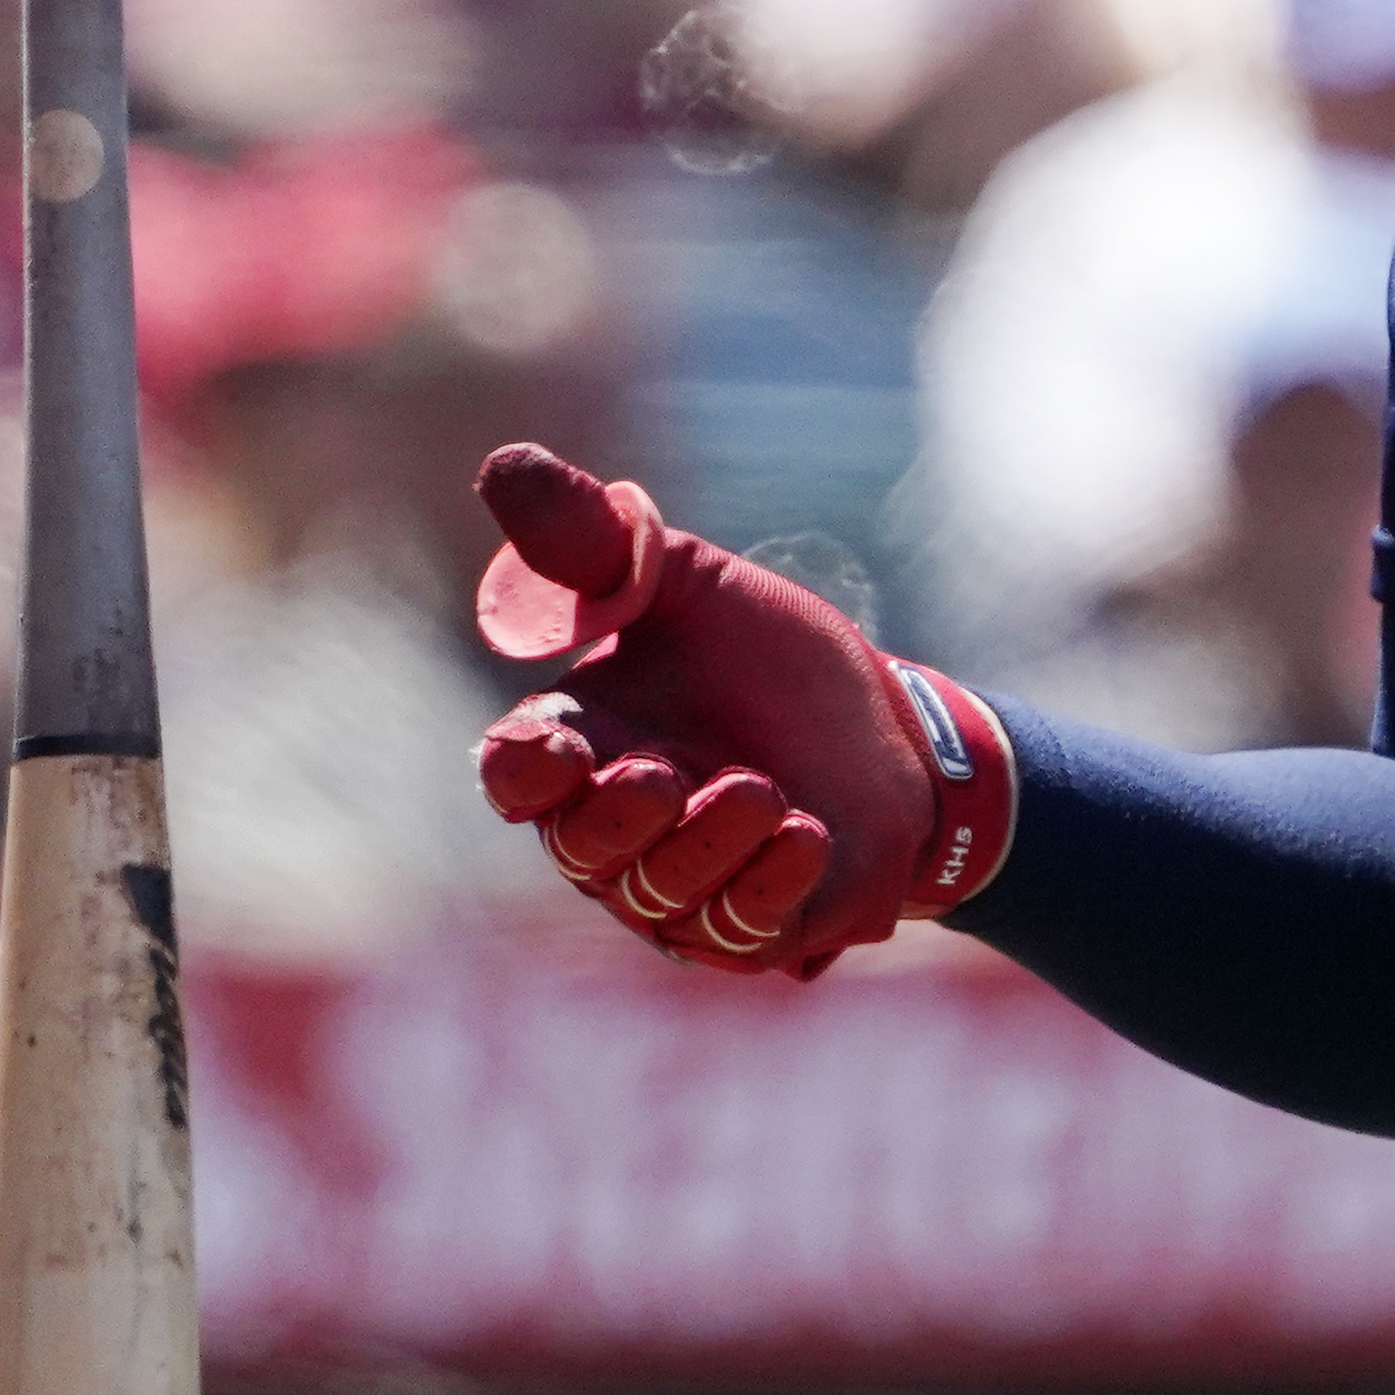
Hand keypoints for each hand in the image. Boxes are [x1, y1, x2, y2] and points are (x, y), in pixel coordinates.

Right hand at [467, 445, 1016, 975]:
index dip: (524, 769)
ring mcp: (679, 890)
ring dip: (709, 844)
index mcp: (580, 748)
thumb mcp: (689, 584)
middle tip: (669, 774)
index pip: (515, 775)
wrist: (890, 728)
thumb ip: (595, 541)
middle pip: (579, 847)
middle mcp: (614, 831)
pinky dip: (767, 883)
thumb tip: (504, 464)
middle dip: (619, 817)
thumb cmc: (769, 659)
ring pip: (660, 892)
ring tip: (764, 791)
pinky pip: (737, 927)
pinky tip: (807, 835)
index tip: (557, 746)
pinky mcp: (750, 930)